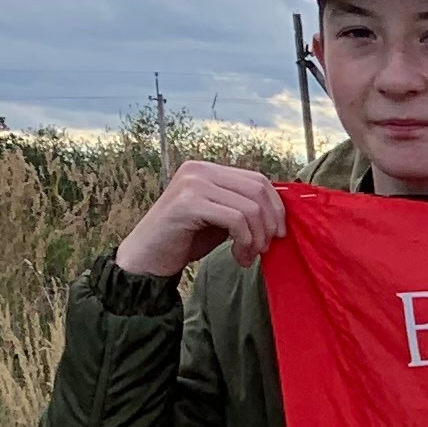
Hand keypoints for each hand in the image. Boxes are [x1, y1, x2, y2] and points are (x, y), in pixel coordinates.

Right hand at [112, 159, 287, 277]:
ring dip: (257, 238)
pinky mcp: (188, 203)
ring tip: (248, 256)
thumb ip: (243, 208)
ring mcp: (192, 183)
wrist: (147, 257)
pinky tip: (238, 256)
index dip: (276, 207)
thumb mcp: (220, 218)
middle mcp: (199, 170)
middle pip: (258, 190)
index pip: (258, 180)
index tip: (278, 234)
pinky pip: (236, 220)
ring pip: (251, 208)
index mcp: (207, 169)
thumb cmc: (185, 239)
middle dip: (270, 224)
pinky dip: (245, 242)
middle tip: (265, 249)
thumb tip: (280, 215)